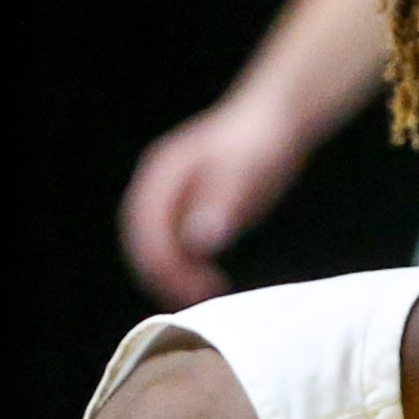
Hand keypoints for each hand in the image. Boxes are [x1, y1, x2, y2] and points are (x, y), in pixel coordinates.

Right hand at [120, 92, 313, 306]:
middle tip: (196, 297)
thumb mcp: (245, 170)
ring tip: (207, 292)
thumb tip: (198, 241)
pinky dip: (186, 267)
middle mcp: (158, 185)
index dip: (158, 261)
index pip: (142, 226)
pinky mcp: (188, 209)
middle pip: (142, 239)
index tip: (186, 286)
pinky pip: (175, 245)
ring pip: (157, 246)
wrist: (276, 121)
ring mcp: (171, 197)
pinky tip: (211, 281)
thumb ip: (221, 203)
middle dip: (162, 273)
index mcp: (162, 173)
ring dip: (173, 274)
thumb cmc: (261, 142)